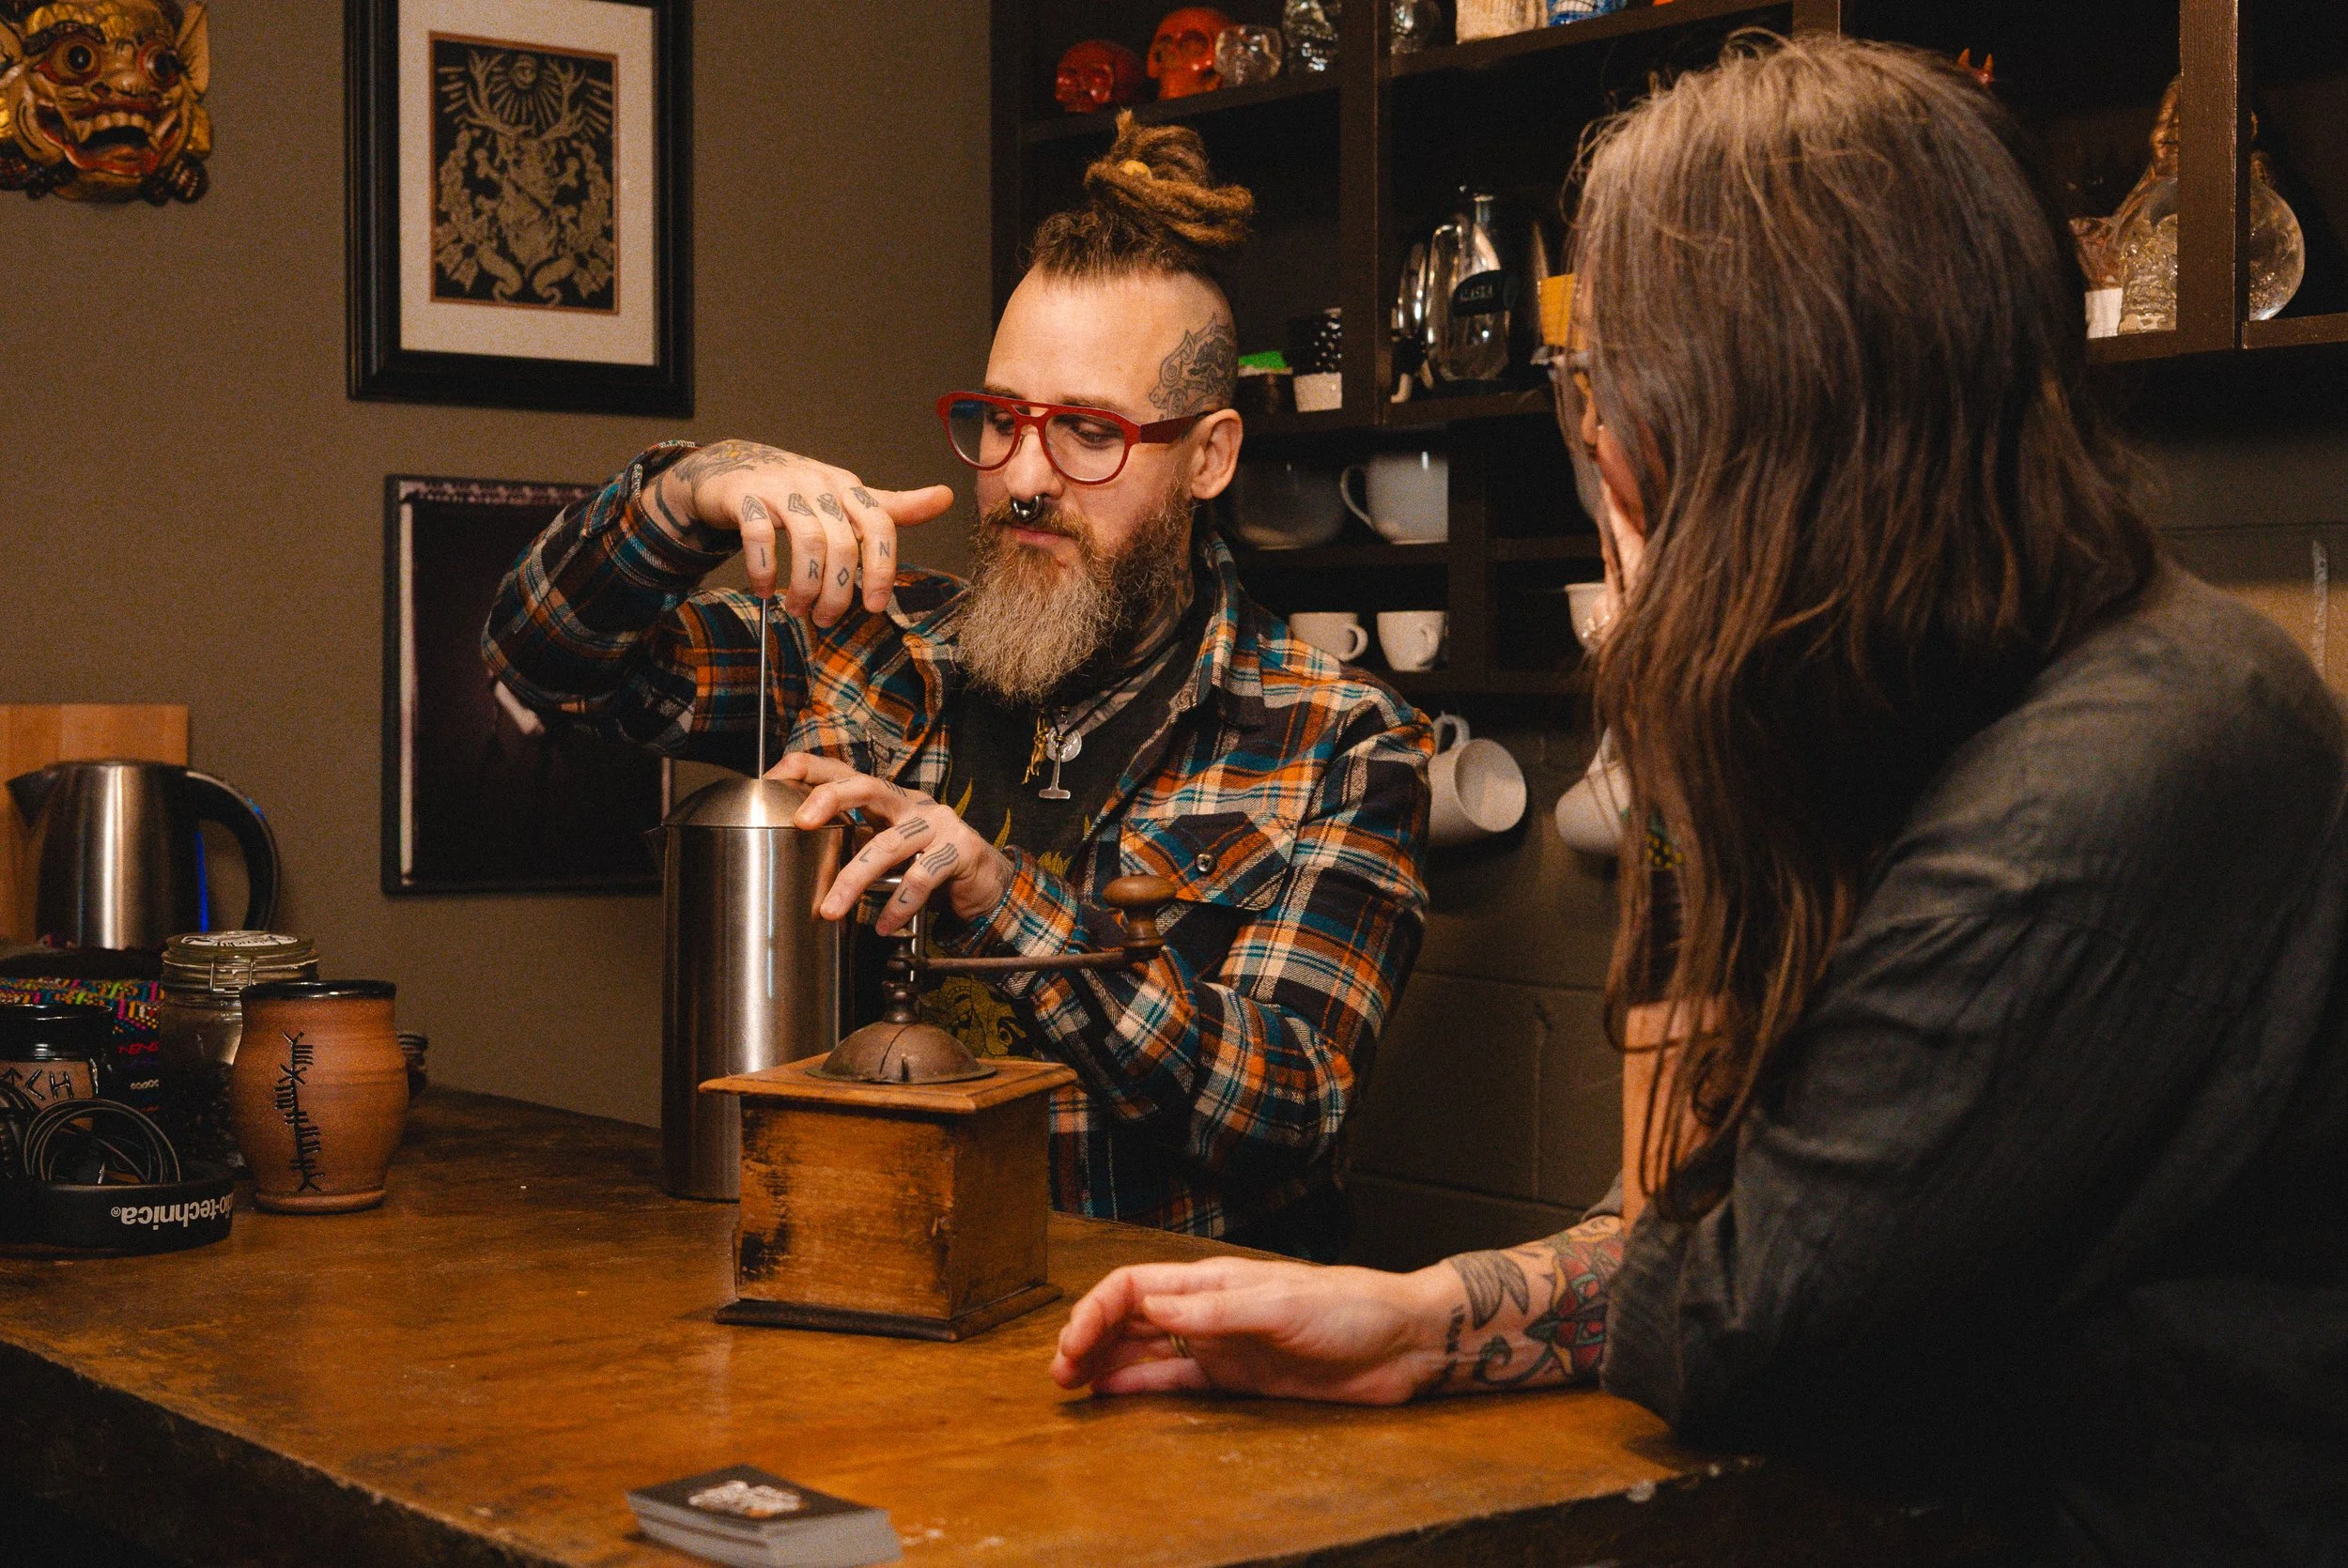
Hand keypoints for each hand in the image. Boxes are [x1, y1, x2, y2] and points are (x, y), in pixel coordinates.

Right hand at [646, 439, 955, 625]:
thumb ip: (891, 508)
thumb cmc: (798, 491)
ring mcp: (781, 487)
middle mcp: (819, 484)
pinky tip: (766, 590)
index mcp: (848, 488)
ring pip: (807, 541)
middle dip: (838, 591)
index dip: (881, 568)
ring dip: (805, 586)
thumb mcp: (846, 499)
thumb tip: (945, 497)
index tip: (873, 606)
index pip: (879, 525)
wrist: (732, 466)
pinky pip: (759, 534)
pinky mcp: (745, 495)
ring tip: (798, 609)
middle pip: (843, 543)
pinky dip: (764, 569)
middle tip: (826, 619)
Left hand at [777, 754, 1011, 933]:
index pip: (845, 771)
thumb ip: (855, 845)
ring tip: (830, 910)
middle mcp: (911, 803)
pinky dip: (899, 904)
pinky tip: (883, 924)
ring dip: (855, 879)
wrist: (987, 884)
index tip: (774, 777)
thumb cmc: (929, 865)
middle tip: (800, 822)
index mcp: (888, 799)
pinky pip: (922, 877)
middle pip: (868, 786)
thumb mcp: (888, 848)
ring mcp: (938, 824)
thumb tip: (796, 857)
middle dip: (831, 798)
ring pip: (889, 844)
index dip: (810, 769)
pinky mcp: (959, 851)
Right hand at [1050, 1256, 1454, 1404]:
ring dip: (1106, 1364)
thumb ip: (1216, 1311)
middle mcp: (1208, 1310)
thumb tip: (1151, 1309)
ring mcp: (1220, 1345)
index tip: (1072, 1345)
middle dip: (1088, 1339)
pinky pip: (1177, 1383)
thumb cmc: (1351, 1307)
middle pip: (1129, 1319)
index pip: (1133, 1287)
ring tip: (1070, 1385)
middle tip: (1059, 1374)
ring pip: (1144, 1352)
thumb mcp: (1281, 1304)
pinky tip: (1112, 1395)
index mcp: (1212, 1281)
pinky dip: (1141, 1388)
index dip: (1095, 1311)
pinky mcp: (1238, 1379)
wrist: (1402, 1342)